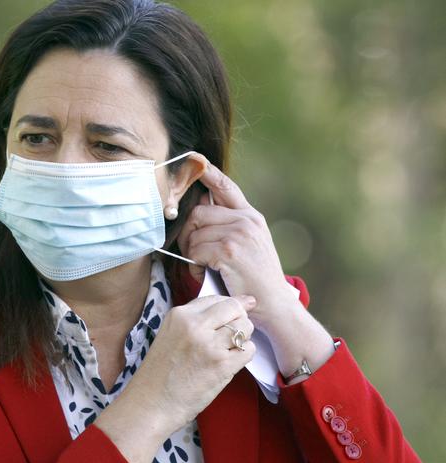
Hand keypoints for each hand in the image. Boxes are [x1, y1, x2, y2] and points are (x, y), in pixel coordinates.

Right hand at [131, 294, 256, 433]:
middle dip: (240, 319)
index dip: (231, 304)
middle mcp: (195, 325)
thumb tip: (229, 308)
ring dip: (243, 338)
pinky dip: (244, 355)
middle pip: (235, 308)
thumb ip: (194, 321)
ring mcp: (209, 344)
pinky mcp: (221, 365)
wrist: (151, 404)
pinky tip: (230, 362)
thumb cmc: (160, 373)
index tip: (240, 309)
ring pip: (245, 327)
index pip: (216, 298)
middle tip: (234, 335)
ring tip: (229, 350)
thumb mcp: (170, 335)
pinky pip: (248, 349)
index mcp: (179, 315)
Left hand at [177, 156, 296, 330]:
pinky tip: (204, 273)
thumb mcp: (249, 243)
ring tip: (202, 266)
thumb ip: (228, 225)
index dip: (208, 172)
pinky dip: (194, 265)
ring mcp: (239, 234)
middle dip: (188, 233)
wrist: (274, 305)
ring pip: (194, 233)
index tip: (193, 157)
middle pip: (198, 213)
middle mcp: (246, 220)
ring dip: (191, 253)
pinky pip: (196, 250)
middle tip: (191, 252)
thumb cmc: (255, 277)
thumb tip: (199, 207)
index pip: (226, 187)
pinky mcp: (229, 251)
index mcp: (251, 216)